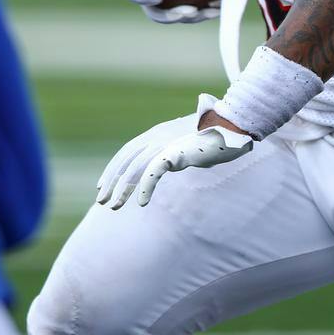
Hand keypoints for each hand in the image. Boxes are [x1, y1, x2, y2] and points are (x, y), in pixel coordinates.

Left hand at [94, 96, 255, 207]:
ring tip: (114, 206)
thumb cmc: (214, 137)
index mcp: (157, 133)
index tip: (103, 185)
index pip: (127, 151)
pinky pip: (154, 172)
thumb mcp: (187, 144)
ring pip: (135, 169)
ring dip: (123, 189)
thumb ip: (174, 153)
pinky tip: (142, 203)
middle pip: (126, 160)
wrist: (232, 128)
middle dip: (112, 181)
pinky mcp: (175, 152)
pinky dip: (145, 188)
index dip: (114, 168)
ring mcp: (165, 143)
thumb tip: (168, 166)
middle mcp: (156, 136)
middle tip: (102, 200)